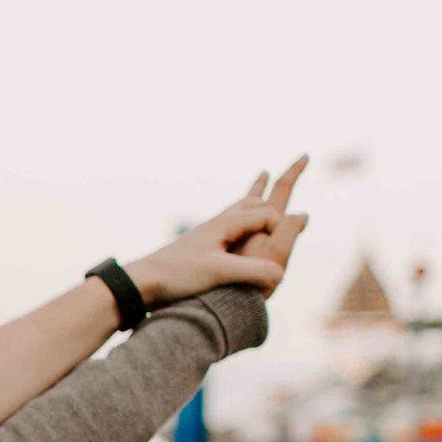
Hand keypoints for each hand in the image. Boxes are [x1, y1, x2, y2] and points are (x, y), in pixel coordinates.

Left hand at [126, 156, 309, 302]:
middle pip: (255, 198)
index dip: (283, 228)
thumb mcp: (218, 274)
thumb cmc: (175, 276)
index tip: (284, 253)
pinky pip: (226, 225)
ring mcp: (207, 235)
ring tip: (262, 179)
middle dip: (280, 182)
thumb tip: (280, 275)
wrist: (138, 284)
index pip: (267, 215)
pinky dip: (239, 216)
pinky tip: (231, 224)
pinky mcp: (198, 248)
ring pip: (239, 208)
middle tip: (303, 158)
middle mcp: (217, 224)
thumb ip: (252, 272)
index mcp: (224, 224)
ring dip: (256, 194)